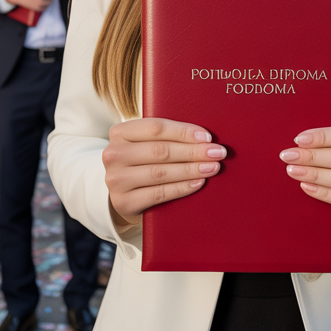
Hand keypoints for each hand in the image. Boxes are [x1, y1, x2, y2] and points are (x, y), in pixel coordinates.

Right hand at [102, 117, 225, 225]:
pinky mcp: (123, 202)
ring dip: (191, 169)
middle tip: (217, 153)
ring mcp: (116, 180)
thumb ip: (166, 136)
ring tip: (212, 167)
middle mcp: (113, 154)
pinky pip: (159, 193)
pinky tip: (198, 182)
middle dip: (193, 152)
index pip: (156, 128)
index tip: (207, 137)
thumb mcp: (146, 143)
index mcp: (120, 132)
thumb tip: (204, 137)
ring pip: (161, 173)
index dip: (183, 132)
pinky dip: (181, 187)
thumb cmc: (143, 161)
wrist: (124, 192)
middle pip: (160, 151)